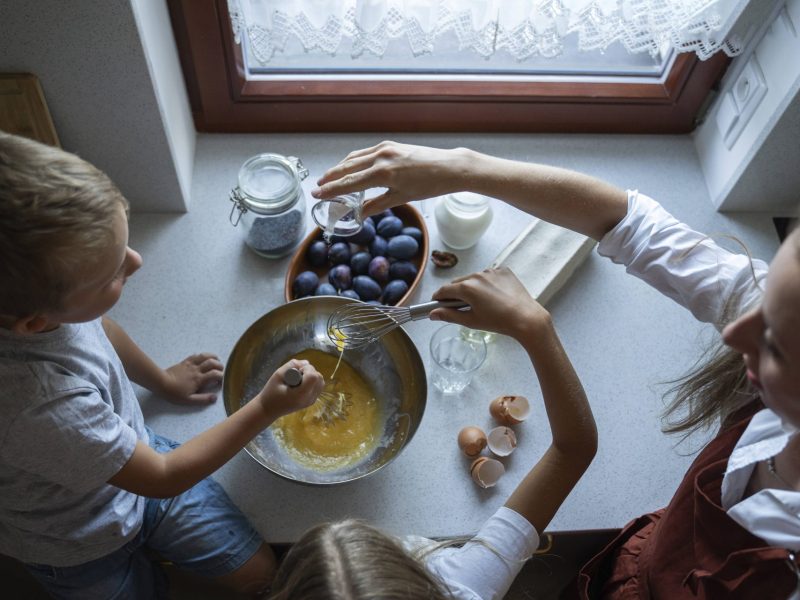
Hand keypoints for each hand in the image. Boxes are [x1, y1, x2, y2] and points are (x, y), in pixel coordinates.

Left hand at [160, 353, 223, 404]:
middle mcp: (197, 370)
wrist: (161, 382)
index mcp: (199, 379)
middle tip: (221, 371)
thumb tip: (215, 398)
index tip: (221, 381)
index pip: (215, 374)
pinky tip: (203, 358)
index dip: (221, 376)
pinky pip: (195, 356)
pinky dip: (202, 355)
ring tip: (216, 360)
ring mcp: (191, 364)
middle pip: (212, 362)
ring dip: (212, 357)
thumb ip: (203, 399)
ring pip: (205, 356)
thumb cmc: (175, 393)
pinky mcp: (185, 362)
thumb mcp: (189, 400)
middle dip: (219, 365)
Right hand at [257, 359, 324, 419]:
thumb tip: (306, 362)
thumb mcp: (277, 375)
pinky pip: (318, 386)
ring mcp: (311, 401)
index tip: (297, 370)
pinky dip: (312, 381)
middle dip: (310, 371)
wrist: (268, 409)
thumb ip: (291, 365)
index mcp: (300, 395)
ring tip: (298, 379)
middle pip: (319, 378)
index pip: (313, 377)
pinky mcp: (311, 401)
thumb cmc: (270, 393)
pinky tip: (301, 383)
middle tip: (297, 374)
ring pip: (320, 382)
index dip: (307, 369)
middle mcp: (309, 399)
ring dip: (312, 376)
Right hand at [311, 141, 469, 216]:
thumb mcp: (401, 198)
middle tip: (318, 186)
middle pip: (347, 167)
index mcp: (382, 173)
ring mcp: (385, 148)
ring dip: (340, 167)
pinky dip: (354, 160)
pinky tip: (351, 167)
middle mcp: (380, 157)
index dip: (331, 189)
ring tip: (330, 177)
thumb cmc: (429, 185)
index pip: (349, 182)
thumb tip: (358, 214)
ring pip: (355, 158)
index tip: (317, 194)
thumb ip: (376, 205)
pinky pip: (366, 153)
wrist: (449, 167)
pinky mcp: (391, 145)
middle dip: (331, 177)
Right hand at [431, 268, 551, 339]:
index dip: (438, 297)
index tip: (437, 303)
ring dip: (471, 287)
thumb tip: (432, 314)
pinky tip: (494, 295)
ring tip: (480, 302)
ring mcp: (491, 271)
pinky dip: (487, 283)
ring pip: (474, 278)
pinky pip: (489, 275)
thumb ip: (449, 315)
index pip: (444, 290)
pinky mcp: (503, 270)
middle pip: (458, 283)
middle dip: (455, 293)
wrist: (526, 318)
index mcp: (467, 287)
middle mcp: (477, 275)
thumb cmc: (498, 322)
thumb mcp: (471, 321)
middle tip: (460, 306)